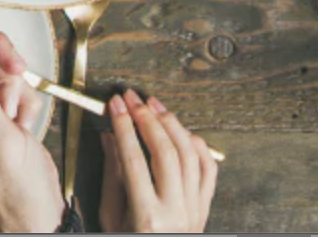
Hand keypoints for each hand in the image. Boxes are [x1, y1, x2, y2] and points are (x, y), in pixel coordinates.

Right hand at [100, 90, 216, 233]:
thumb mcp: (111, 216)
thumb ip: (112, 175)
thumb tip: (109, 137)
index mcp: (147, 217)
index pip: (134, 159)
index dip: (123, 126)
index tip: (115, 105)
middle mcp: (175, 212)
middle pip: (165, 152)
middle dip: (147, 119)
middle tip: (133, 99)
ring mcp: (194, 209)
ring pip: (189, 155)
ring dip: (171, 124)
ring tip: (154, 106)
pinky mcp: (205, 207)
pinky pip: (208, 169)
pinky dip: (197, 145)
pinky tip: (182, 131)